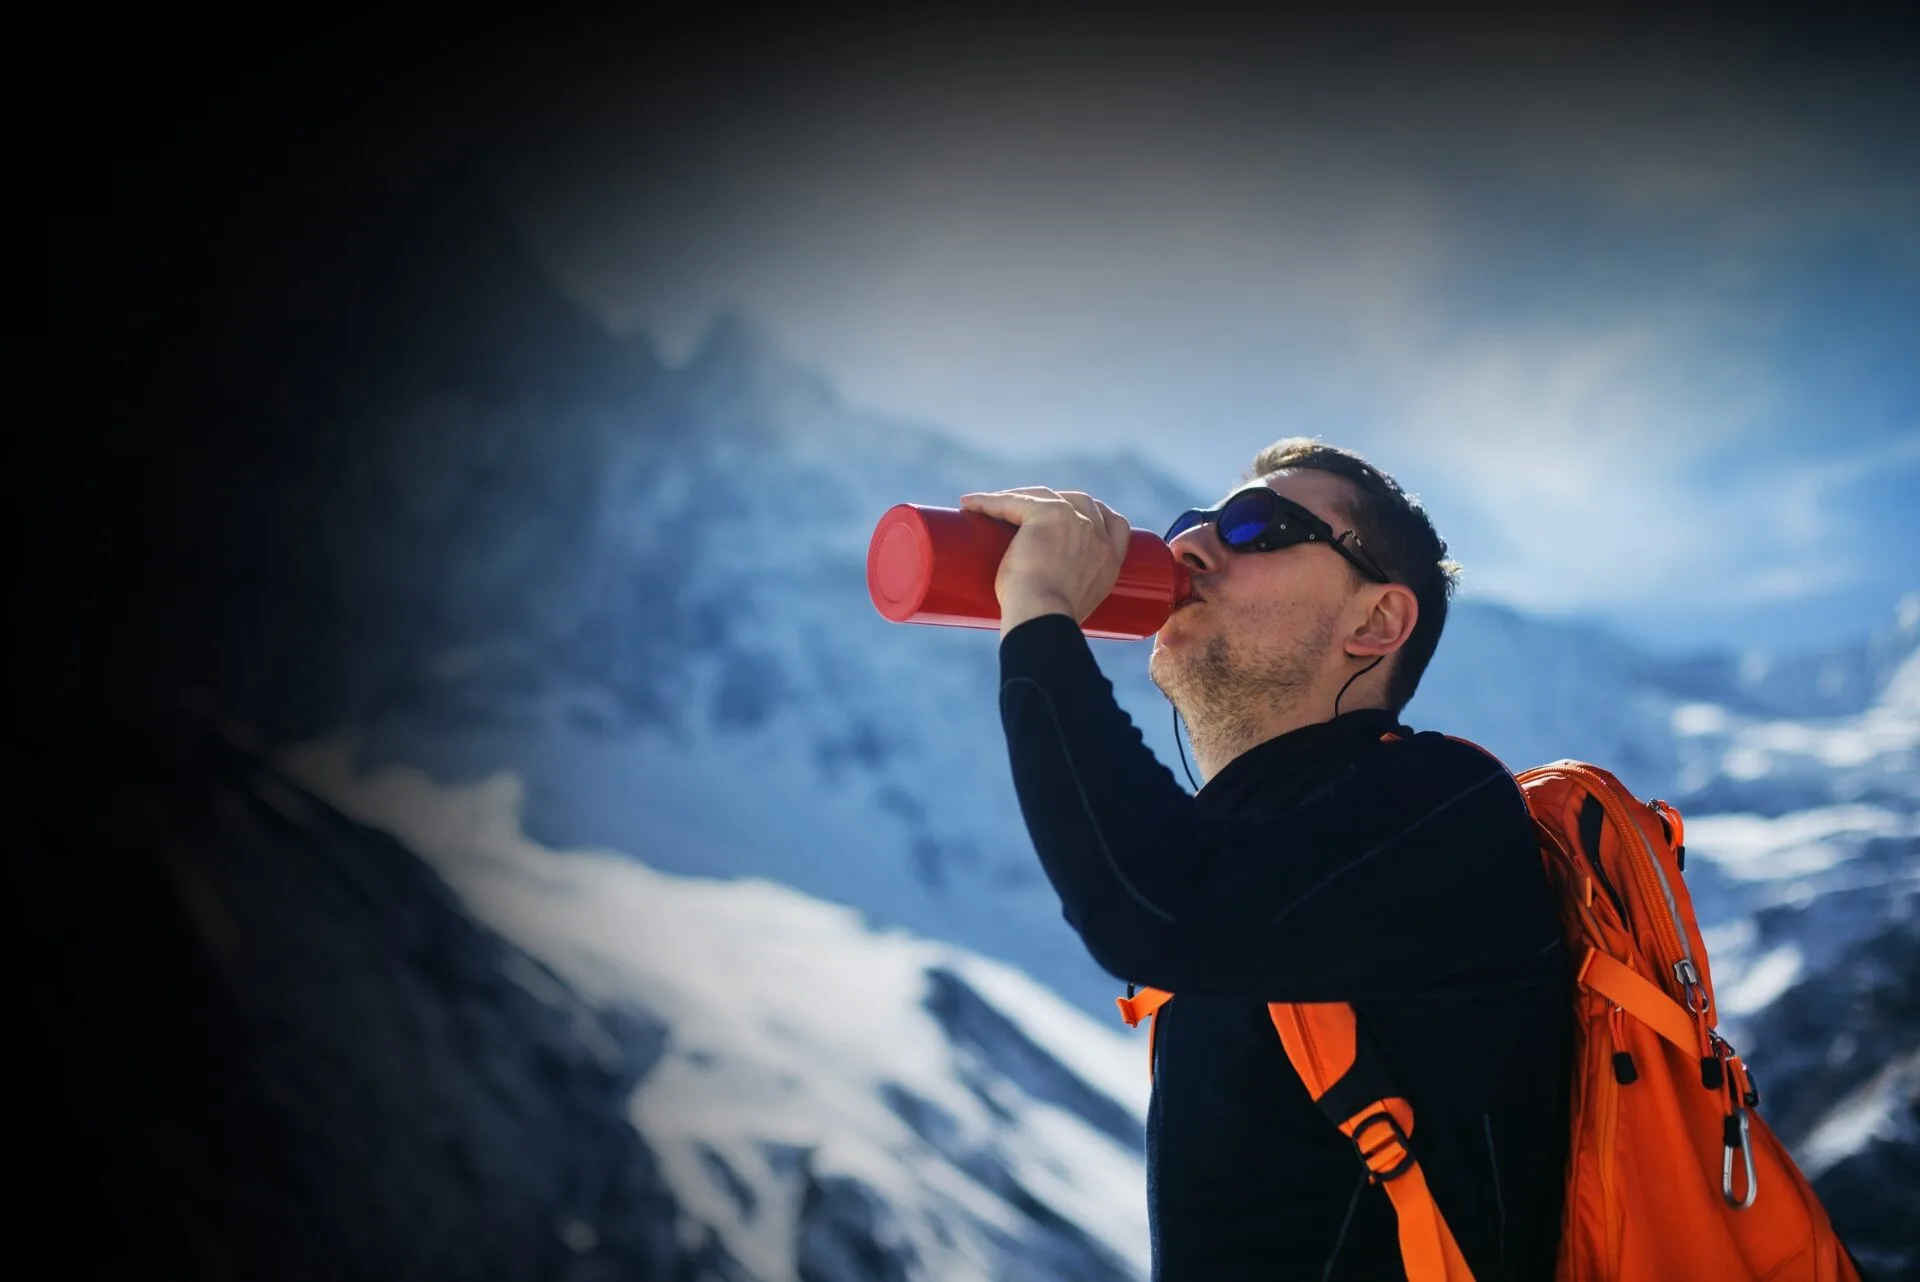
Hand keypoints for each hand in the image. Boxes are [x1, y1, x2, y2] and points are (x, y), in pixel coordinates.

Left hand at [957, 487, 1133, 634]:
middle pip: (1081, 501)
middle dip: (1054, 500)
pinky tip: (970, 505)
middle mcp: (1099, 536)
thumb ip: (1060, 605)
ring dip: (1017, 498)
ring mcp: (1076, 521)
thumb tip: (1031, 617)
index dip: (1095, 516)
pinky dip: (989, 502)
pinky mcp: (1047, 514)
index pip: (1114, 525)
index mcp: (1110, 561)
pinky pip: (1014, 501)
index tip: (1071, 519)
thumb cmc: (1046, 628)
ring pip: (1044, 497)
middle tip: (1023, 512)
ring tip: (990, 508)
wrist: (1043, 620)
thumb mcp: (1068, 613)